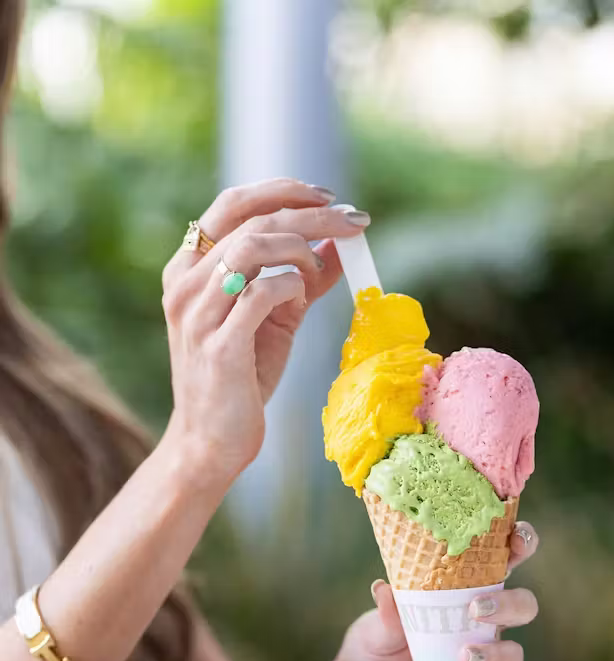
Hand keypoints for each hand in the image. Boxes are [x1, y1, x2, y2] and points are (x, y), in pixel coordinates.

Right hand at [160, 178, 370, 482]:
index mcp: (188, 269)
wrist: (212, 441)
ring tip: (318, 276)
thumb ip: (302, 281)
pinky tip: (300, 303)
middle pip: (251, 221)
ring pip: (252, 247)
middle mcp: (184, 284)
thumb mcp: (275, 320)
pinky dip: (292, 287)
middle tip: (354, 221)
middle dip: (311, 214)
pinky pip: (261, 293)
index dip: (282, 191)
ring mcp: (197, 314)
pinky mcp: (218, 346)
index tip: (327, 197)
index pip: (232, 204)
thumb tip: (340, 244)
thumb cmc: (242, 378)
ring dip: (300, 251)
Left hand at [334, 523, 539, 660]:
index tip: (517, 541)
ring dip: (496, 654)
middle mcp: (481, 623)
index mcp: (463, 591)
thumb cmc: (376, 643)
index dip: (519, 545)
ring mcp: (481, 659)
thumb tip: (383, 588)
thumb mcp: (375, 625)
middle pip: (522, 606)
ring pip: (513, 653)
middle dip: (510, 604)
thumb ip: (386, 612)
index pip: (502, 561)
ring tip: (463, 656)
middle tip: (476, 609)